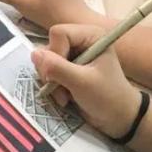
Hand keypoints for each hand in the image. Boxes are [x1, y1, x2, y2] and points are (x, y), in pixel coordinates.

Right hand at [32, 24, 140, 138]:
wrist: (117, 117)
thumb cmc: (107, 97)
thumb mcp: (82, 83)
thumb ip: (58, 68)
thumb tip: (34, 54)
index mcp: (90, 35)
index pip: (58, 33)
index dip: (55, 53)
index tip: (63, 74)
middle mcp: (81, 40)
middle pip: (49, 46)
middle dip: (52, 71)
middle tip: (63, 89)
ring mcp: (73, 54)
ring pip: (46, 60)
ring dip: (51, 81)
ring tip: (65, 96)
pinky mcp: (68, 67)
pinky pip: (48, 71)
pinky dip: (52, 86)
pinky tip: (64, 97)